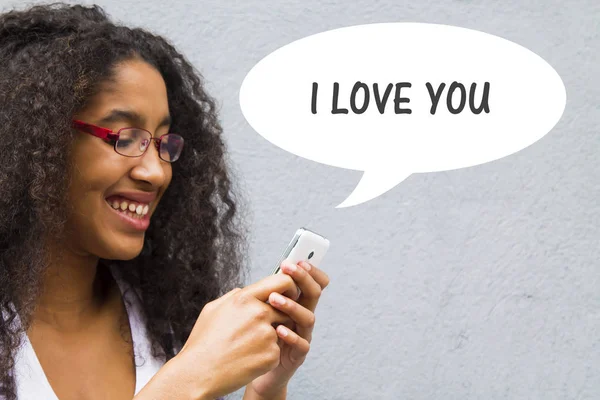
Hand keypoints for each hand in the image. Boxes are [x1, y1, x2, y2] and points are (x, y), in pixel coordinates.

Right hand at [168, 273, 300, 399]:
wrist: (198, 374)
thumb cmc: (203, 341)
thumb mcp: (213, 309)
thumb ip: (235, 296)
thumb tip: (248, 291)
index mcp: (245, 298)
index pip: (282, 281)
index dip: (289, 287)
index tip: (289, 294)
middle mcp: (259, 313)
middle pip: (285, 310)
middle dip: (276, 319)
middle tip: (255, 332)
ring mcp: (267, 335)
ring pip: (280, 331)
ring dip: (268, 338)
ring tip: (245, 347)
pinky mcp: (272, 355)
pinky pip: (276, 351)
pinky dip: (265, 356)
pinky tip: (247, 360)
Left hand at [246, 260, 329, 398]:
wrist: (254, 369)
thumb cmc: (258, 335)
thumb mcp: (262, 309)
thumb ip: (269, 292)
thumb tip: (271, 273)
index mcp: (298, 303)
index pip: (314, 282)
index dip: (310, 271)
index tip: (298, 259)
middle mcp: (303, 317)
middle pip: (314, 294)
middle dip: (304, 278)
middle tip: (289, 268)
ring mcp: (303, 335)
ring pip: (308, 317)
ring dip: (292, 305)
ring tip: (273, 299)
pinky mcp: (298, 355)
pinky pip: (302, 344)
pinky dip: (291, 335)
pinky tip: (278, 329)